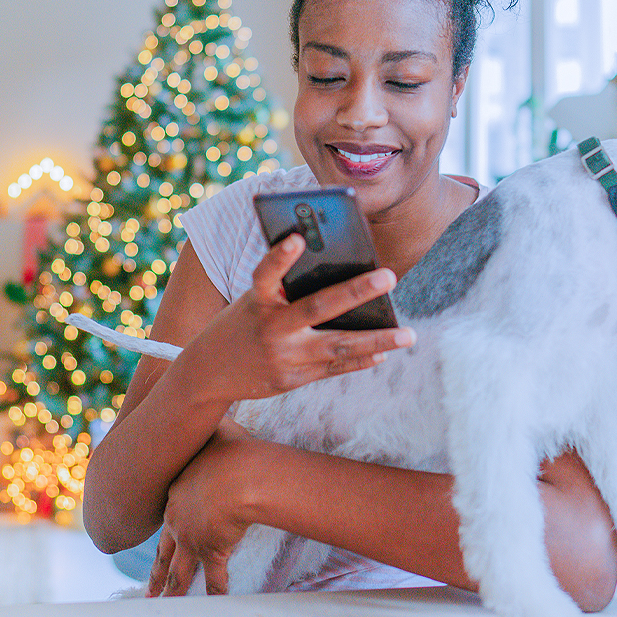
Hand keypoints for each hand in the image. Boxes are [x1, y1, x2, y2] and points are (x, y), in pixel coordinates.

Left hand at [147, 418, 255, 596]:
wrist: (238, 476)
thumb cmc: (229, 449)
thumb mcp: (216, 430)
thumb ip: (213, 423)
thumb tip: (215, 402)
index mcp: (175, 493)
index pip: (169, 511)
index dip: (168, 522)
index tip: (165, 528)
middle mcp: (177, 519)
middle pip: (164, 551)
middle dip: (157, 571)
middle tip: (148, 589)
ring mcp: (192, 538)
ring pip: (180, 569)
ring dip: (172, 588)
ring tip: (162, 602)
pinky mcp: (212, 549)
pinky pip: (215, 576)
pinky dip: (216, 591)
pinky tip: (213, 603)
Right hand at [182, 234, 414, 402]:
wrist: (206, 373)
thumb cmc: (240, 324)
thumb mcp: (252, 303)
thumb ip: (287, 291)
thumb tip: (342, 278)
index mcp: (256, 302)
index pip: (265, 274)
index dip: (279, 257)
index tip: (298, 237)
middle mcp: (271, 329)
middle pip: (317, 308)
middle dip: (356, 292)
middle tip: (389, 276)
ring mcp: (284, 357)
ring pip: (337, 346)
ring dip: (377, 341)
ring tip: (409, 335)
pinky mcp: (293, 379)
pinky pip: (334, 368)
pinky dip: (360, 360)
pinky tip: (384, 353)